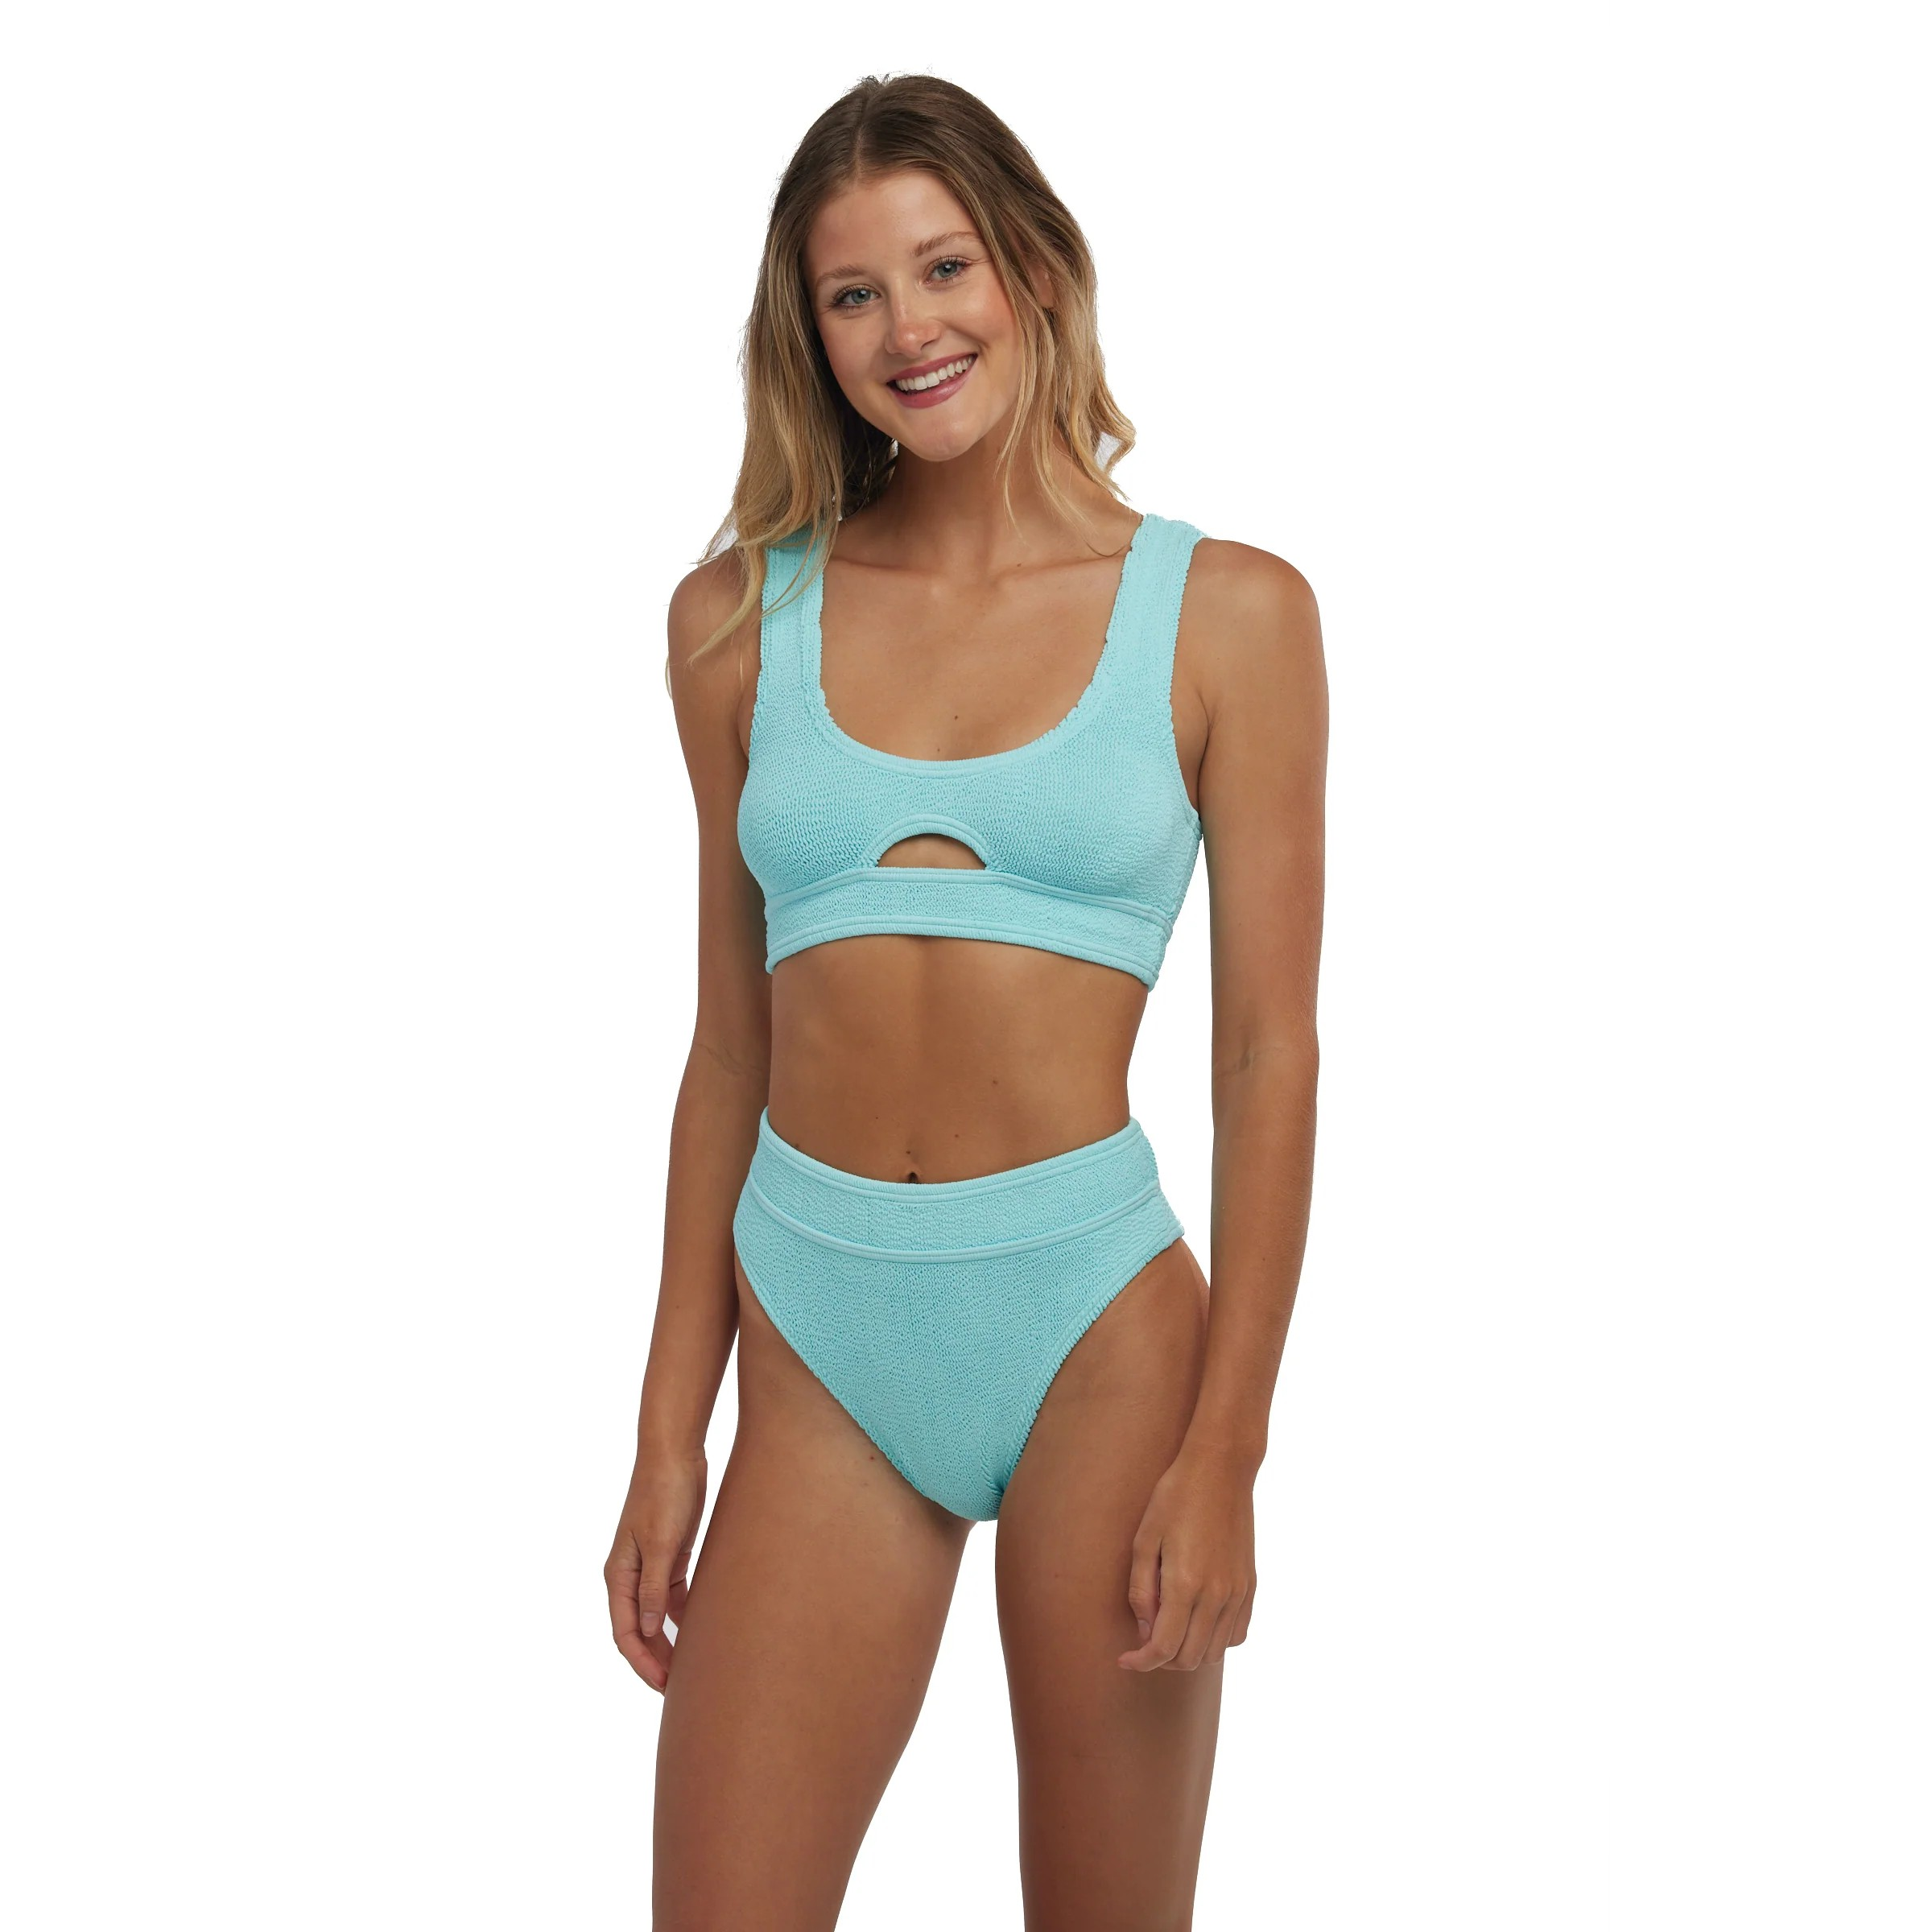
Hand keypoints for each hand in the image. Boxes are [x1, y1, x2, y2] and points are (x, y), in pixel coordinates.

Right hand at [605, 1445, 707, 1692]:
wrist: (675, 1453)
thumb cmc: (665, 1493)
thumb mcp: (662, 1543)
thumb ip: (654, 1588)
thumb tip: (648, 1632)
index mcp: (619, 1575)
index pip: (626, 1633)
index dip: (642, 1664)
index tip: (663, 1688)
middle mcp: (630, 1575)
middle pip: (639, 1631)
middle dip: (655, 1661)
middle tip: (680, 1691)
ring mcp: (650, 1565)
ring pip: (656, 1617)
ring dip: (670, 1642)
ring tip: (693, 1670)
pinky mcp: (670, 1555)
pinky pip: (673, 1597)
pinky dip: (683, 1616)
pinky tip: (703, 1632)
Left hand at [1118, 1440, 1256, 1671]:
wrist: (1221, 1469)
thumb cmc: (1175, 1498)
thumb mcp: (1144, 1539)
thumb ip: (1142, 1590)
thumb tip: (1144, 1630)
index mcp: (1186, 1584)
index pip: (1164, 1648)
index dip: (1141, 1662)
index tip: (1124, 1660)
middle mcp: (1217, 1595)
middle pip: (1190, 1658)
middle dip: (1162, 1660)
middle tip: (1143, 1643)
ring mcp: (1238, 1592)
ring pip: (1215, 1652)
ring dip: (1189, 1653)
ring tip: (1169, 1632)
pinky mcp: (1250, 1585)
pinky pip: (1237, 1634)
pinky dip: (1215, 1640)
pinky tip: (1197, 1622)